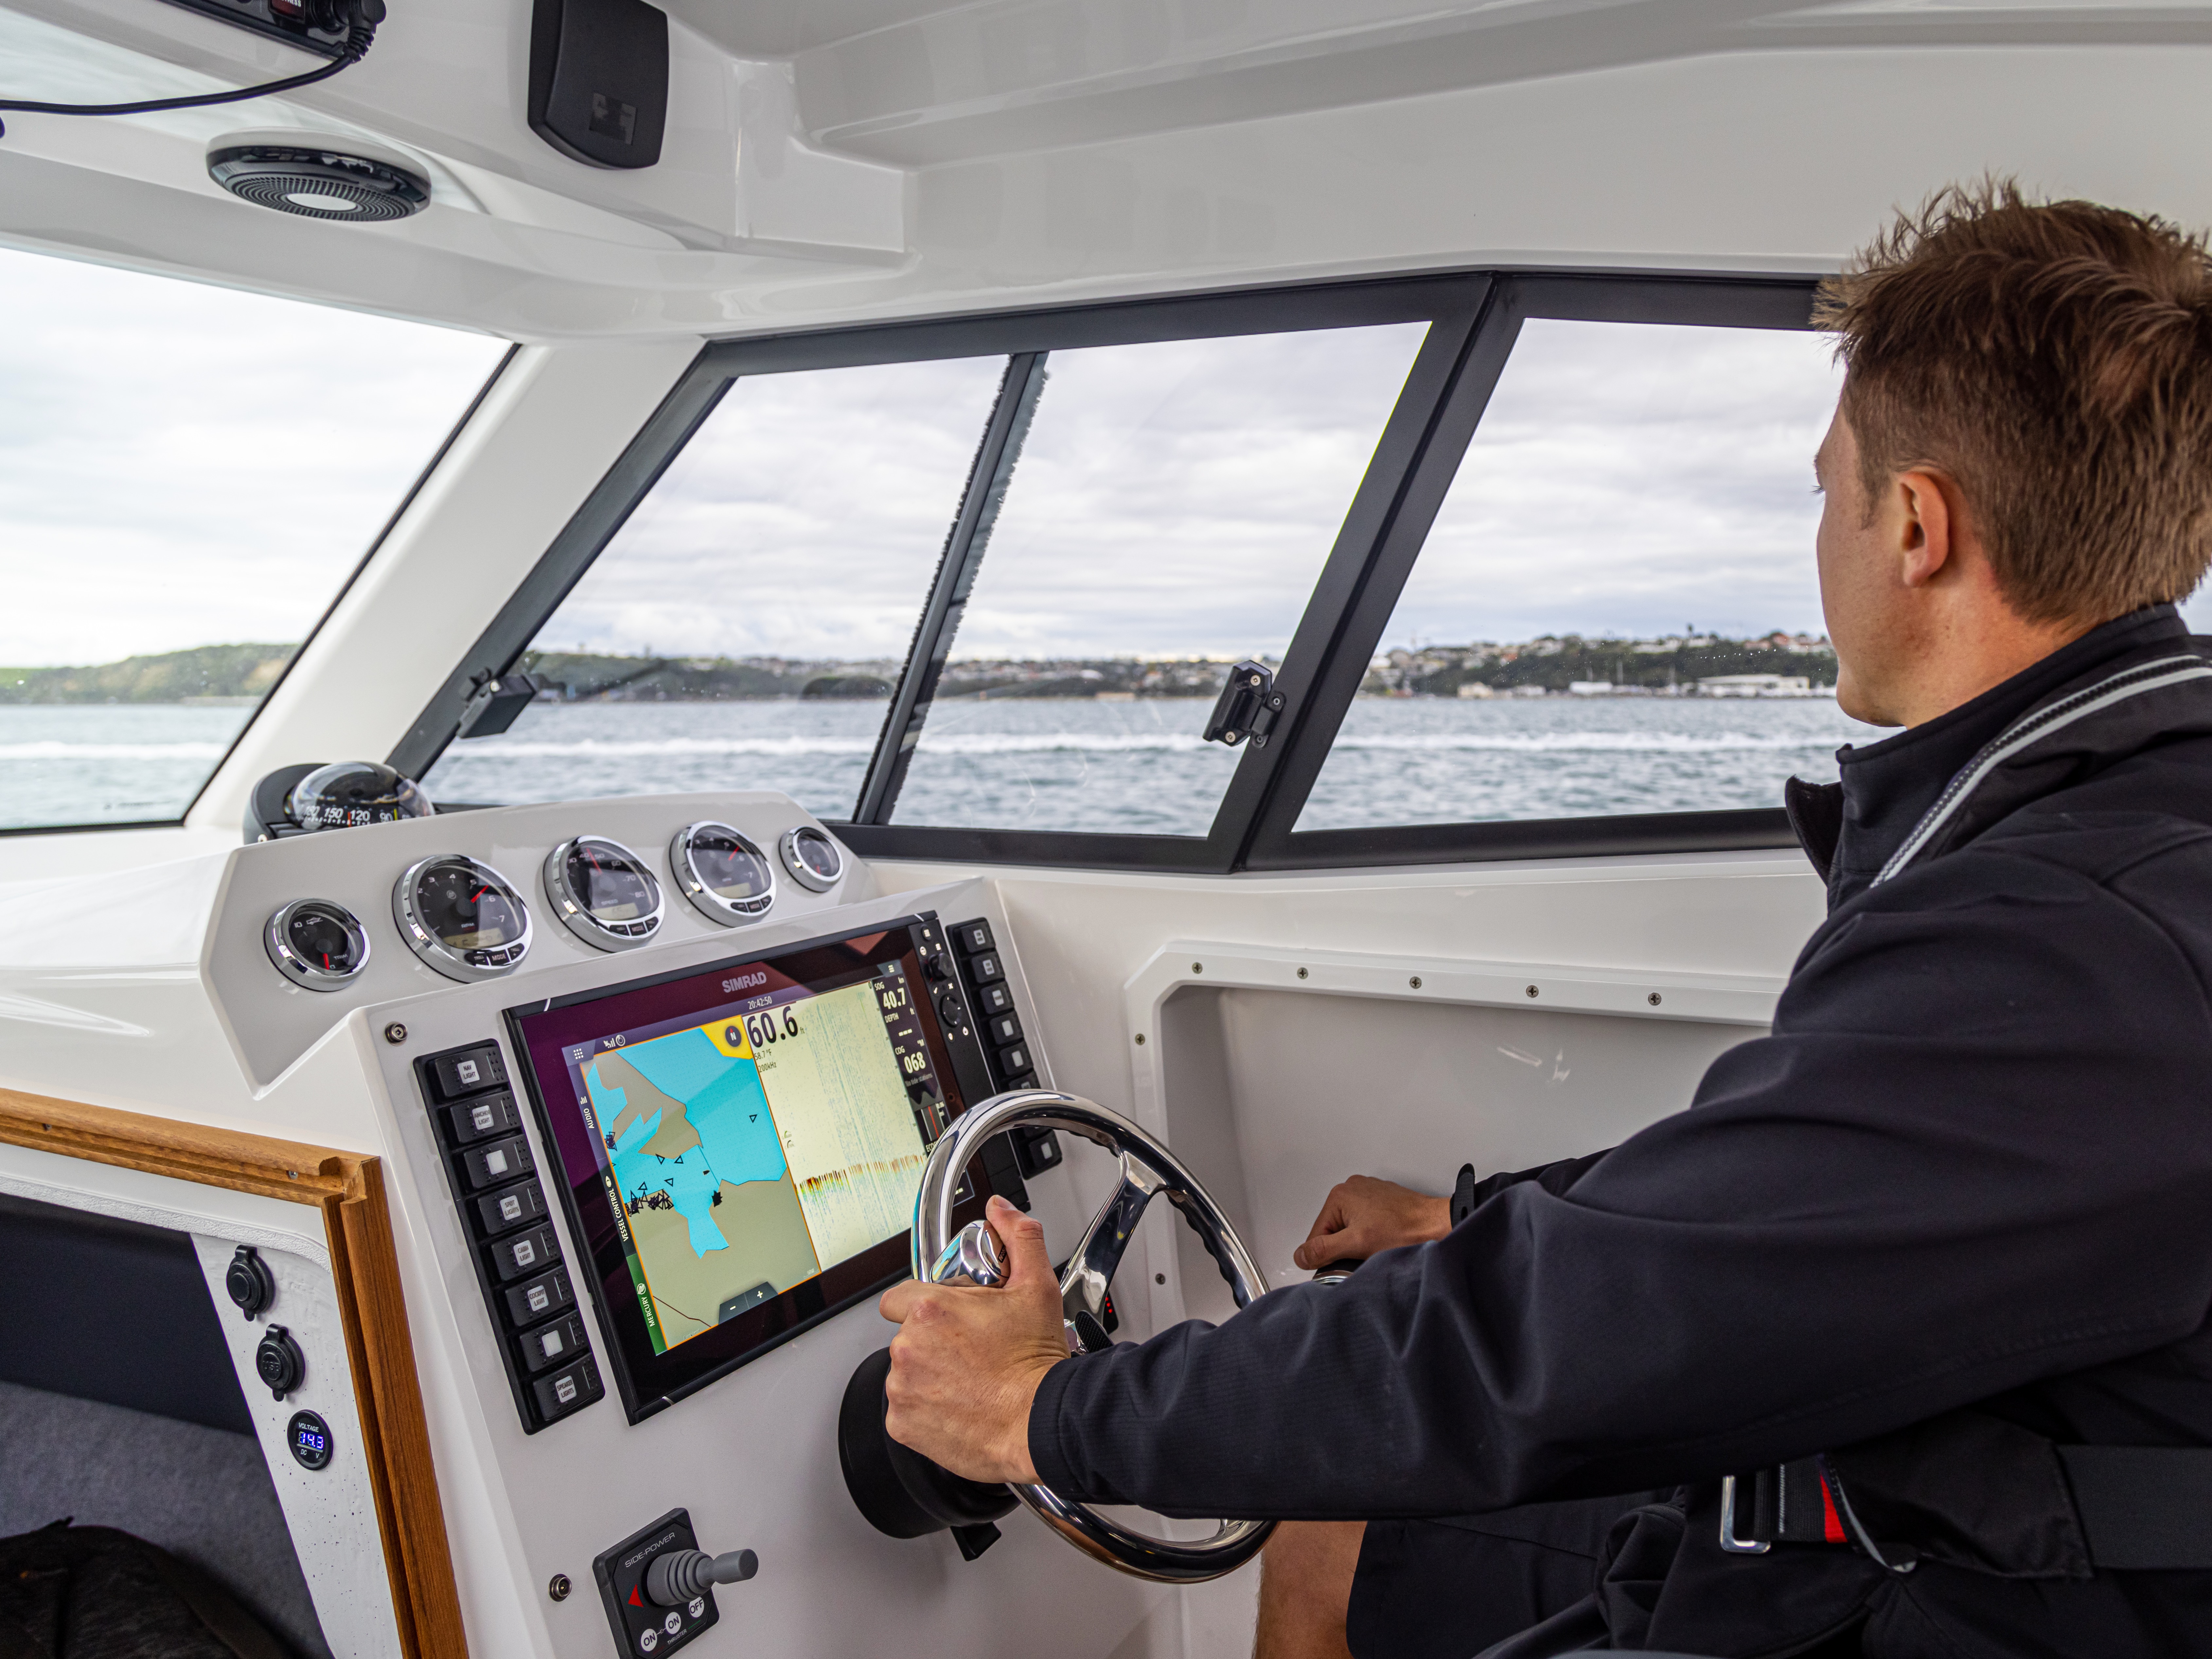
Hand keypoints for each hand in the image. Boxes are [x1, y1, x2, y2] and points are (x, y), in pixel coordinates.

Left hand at [879, 1196, 1065, 1484]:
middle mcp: (908, 1348)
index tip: (947, 1317)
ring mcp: (903, 1389)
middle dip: (935, 1340)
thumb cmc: (1035, 1363)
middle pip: (908, 1335)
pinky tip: (961, 1405)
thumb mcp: (1035, 1287)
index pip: (899, 1297)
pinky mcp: (904, 1425)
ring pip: (908, 1373)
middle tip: (972, 1349)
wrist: (1040, 1425)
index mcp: (929, 1310)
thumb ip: (1017, 1238)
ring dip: (931, 1374)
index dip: (925, 1305)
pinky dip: (928, 1409)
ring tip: (970, 1380)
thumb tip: (1001, 1210)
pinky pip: (908, 1410)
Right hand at [1292, 1175, 1450, 1269]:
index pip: (1317, 1234)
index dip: (1327, 1255)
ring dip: (1358, 1241)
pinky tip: (1384, 1239)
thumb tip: (1301, 1255)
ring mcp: (1367, 1192)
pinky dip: (1370, 1233)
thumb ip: (1323, 1250)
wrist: (1436, 1224)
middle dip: (1345, 1247)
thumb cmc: (1404, 1230)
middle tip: (1364, 1254)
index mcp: (1339, 1195)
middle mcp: (1351, 1188)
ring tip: (1377, 1246)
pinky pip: (1364, 1220)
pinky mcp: (1381, 1199)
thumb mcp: (1356, 1244)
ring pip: (1349, 1226)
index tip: (1343, 1263)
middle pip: (1333, 1229)